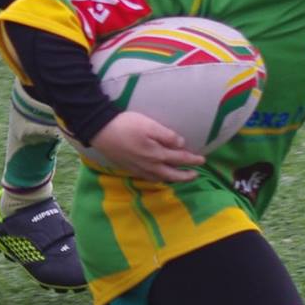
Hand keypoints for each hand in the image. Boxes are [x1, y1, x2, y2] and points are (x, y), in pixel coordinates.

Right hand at [89, 111, 203, 181]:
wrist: (101, 131)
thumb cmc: (127, 125)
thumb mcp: (150, 126)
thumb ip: (167, 136)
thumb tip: (182, 144)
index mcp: (157, 155)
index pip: (180, 159)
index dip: (193, 160)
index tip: (203, 160)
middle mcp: (150, 166)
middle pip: (172, 175)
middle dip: (185, 176)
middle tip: (195, 175)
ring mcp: (139, 169)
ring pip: (160, 178)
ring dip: (172, 179)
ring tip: (178, 177)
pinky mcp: (129, 168)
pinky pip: (148, 178)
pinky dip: (157, 179)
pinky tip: (158, 175)